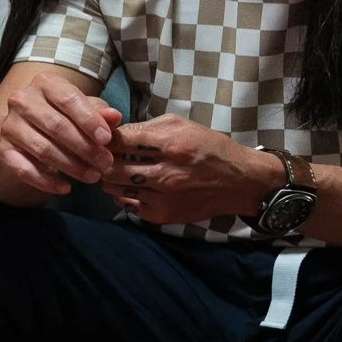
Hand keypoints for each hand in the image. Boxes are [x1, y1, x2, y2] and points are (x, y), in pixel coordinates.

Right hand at [0, 72, 121, 194]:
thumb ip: (99, 112)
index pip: (68, 99)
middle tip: (105, 164)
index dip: (89, 120)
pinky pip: (23, 169)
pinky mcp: (2, 148)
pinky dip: (45, 181)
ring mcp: (9, 125)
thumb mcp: (83, 108)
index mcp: (45, 83)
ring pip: (42, 149)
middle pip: (56, 126)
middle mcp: (22, 100)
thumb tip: (114, 117)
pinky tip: (65, 188)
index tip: (107, 140)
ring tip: (92, 177)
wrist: (25, 127)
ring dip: (70, 166)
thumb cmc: (62, 114)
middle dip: (85, 148)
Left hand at [108, 116, 275, 227]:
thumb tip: (114, 132)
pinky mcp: (161, 215)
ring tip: (114, 171)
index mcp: (170, 144)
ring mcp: (162, 197)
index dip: (105, 139)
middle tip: (101, 158)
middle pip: (110, 167)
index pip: (119, 141)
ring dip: (109, 179)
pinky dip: (123, 195)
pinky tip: (131, 187)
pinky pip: (128, 205)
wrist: (239, 181)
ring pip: (114, 188)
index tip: (102, 139)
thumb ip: (146, 127)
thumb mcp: (181, 126)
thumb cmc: (209, 148)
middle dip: (102, 161)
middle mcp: (165, 172)